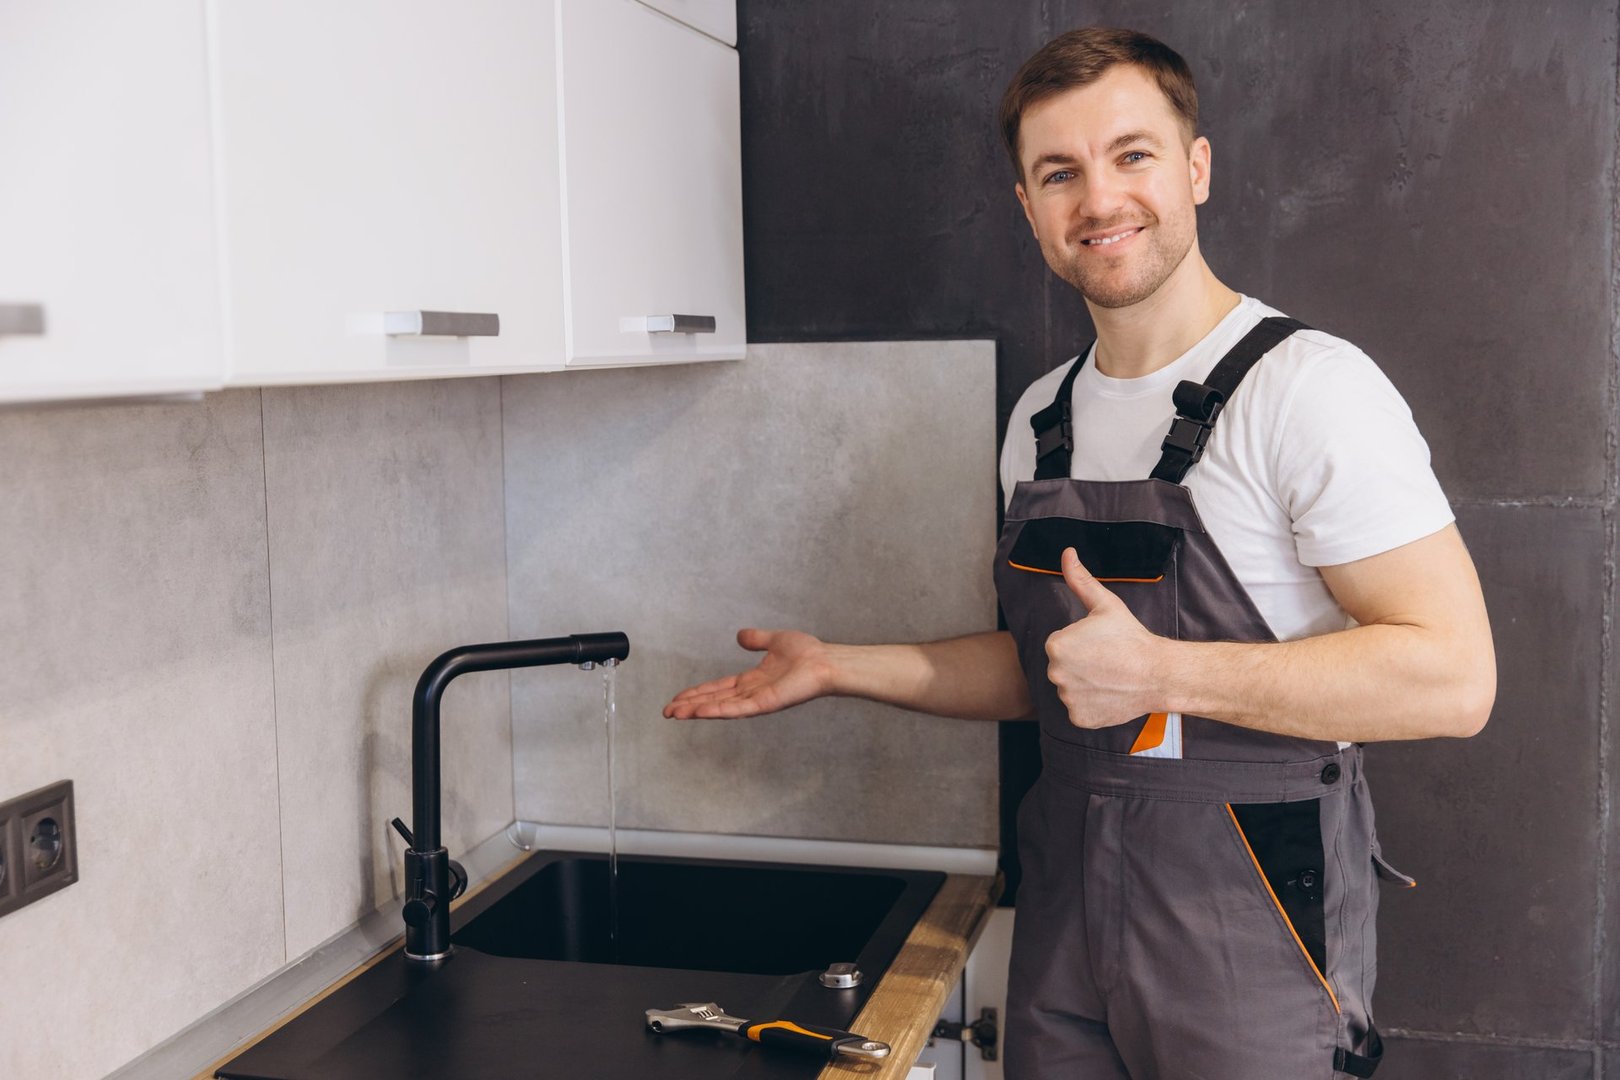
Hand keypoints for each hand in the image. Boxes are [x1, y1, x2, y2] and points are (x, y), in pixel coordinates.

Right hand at [663, 628, 834, 718]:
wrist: (826, 661)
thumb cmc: (809, 653)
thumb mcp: (775, 640)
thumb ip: (757, 639)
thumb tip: (740, 636)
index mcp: (752, 680)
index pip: (718, 688)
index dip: (697, 693)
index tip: (678, 698)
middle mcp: (751, 693)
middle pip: (714, 700)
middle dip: (690, 706)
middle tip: (667, 712)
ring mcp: (757, 701)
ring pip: (721, 707)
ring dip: (697, 710)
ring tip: (675, 714)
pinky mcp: (765, 704)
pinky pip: (737, 709)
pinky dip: (717, 711)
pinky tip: (699, 712)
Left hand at [1044, 548, 1163, 729]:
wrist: (1158, 673)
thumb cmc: (1132, 637)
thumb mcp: (1104, 604)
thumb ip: (1080, 580)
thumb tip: (1067, 553)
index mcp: (1056, 645)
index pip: (1061, 644)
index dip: (1082, 643)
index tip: (1101, 645)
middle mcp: (1055, 673)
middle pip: (1063, 667)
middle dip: (1081, 664)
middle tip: (1107, 661)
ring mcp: (1067, 698)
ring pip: (1071, 688)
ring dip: (1086, 684)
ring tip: (1111, 677)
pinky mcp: (1079, 718)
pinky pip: (1079, 709)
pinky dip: (1092, 705)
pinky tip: (1109, 694)